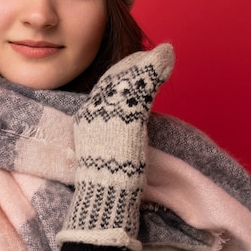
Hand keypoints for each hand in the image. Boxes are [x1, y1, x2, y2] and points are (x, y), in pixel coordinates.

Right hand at [57, 44, 174, 250]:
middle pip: (114, 82)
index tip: (132, 66)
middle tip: (151, 55)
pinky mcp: (127, 118)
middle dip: (132, 66)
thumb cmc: (108, 184)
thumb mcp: (107, 157)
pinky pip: (143, 87)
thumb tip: (124, 138)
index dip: (118, 76)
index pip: (101, 92)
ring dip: (148, 65)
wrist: (105, 196)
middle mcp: (93, 113)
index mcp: (85, 122)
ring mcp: (109, 114)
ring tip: (163, 54)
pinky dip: (155, 70)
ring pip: (129, 81)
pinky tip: (166, 58)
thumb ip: (112, 141)